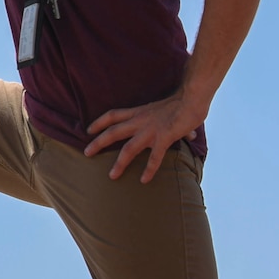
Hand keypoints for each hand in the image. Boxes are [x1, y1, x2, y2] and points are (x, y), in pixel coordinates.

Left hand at [83, 92, 206, 182]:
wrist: (192, 98)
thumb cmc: (183, 104)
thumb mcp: (169, 111)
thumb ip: (174, 125)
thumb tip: (190, 136)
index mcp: (139, 112)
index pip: (113, 115)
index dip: (99, 122)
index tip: (88, 130)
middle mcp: (140, 121)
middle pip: (113, 132)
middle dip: (98, 143)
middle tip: (86, 153)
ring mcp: (150, 130)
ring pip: (128, 149)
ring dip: (119, 163)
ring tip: (112, 176)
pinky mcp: (164, 138)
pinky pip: (154, 157)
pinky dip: (149, 169)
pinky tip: (144, 180)